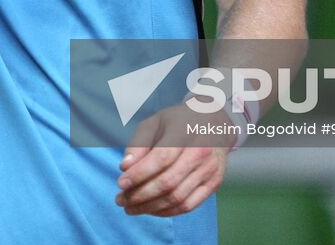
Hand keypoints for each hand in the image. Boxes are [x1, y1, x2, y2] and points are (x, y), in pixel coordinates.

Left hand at [114, 104, 231, 217]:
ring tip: (130, 207)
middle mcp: (200, 152)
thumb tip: (125, 168)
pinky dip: (167, 212)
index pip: (161, 158)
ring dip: (150, 207)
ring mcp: (209, 170)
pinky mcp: (214, 184)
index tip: (120, 183)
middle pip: (168, 182)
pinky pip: (188, 205)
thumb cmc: (178, 122)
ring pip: (177, 198)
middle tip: (120, 200)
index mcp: (184, 132)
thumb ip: (138, 144)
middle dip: (140, 195)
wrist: (214, 123)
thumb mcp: (154, 123)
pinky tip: (150, 209)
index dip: (139, 174)